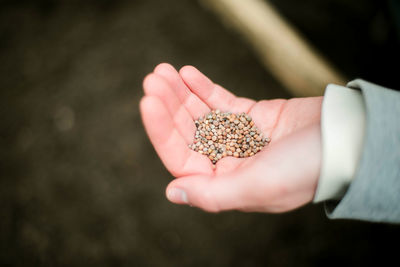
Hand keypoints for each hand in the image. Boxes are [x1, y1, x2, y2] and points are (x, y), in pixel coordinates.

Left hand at [140, 63, 322, 212]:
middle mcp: (229, 161)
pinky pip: (221, 100)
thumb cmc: (306, 169)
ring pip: (201, 114)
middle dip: (169, 105)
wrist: (347, 140)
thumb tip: (173, 193)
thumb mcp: (259, 186)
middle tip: (154, 78)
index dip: (162, 131)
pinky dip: (203, 86)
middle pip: (188, 132)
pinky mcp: (250, 115)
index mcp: (226, 183)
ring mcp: (237, 136)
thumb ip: (214, 195)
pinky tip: (187, 73)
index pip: (182, 158)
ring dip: (181, 93)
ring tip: (164, 71)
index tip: (148, 102)